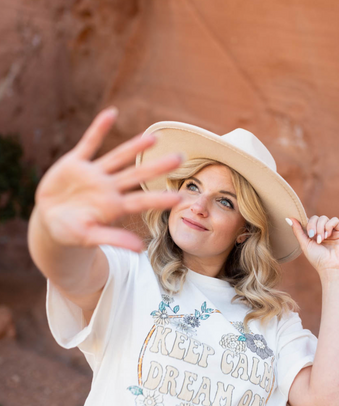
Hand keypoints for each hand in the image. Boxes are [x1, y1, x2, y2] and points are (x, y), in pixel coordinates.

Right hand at [34, 107, 182, 251]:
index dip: (158, 199)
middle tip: (180, 158)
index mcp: (113, 207)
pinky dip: (98, 129)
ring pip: (118, 157)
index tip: (179, 197)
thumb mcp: (90, 237)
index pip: (140, 202)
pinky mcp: (75, 163)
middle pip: (136, 175)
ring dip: (134, 147)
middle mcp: (108, 188)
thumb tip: (140, 250)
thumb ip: (114, 239)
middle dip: (156, 167)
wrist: (49, 221)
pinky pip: (88, 143)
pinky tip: (111, 113)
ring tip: (154, 137)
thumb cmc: (71, 232)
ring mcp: (93, 174)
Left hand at [286, 215, 338, 275]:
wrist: (331, 267)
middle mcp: (324, 231)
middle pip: (316, 217)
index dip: (306, 224)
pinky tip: (327, 235)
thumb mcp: (304, 244)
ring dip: (320, 227)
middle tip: (312, 236)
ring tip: (321, 239)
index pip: (309, 221)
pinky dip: (329, 225)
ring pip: (324, 218)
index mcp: (315, 234)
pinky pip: (335, 220)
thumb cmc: (317, 259)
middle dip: (312, 225)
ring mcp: (333, 231)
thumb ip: (297, 231)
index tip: (307, 234)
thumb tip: (288, 218)